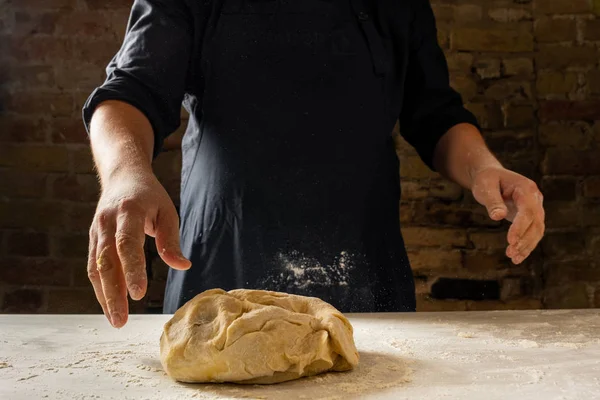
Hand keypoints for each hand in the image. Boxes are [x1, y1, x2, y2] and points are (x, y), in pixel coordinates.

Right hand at [88, 169, 190, 327]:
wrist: (122, 177)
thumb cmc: (149, 196)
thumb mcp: (167, 211)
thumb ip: (171, 240)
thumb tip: (182, 266)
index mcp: (128, 211)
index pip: (127, 243)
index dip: (132, 269)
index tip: (138, 294)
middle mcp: (106, 222)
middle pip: (107, 261)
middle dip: (113, 293)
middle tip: (122, 319)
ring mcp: (96, 231)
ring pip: (96, 268)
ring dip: (104, 296)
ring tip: (117, 320)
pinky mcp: (93, 240)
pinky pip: (94, 267)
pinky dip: (101, 288)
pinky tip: (111, 306)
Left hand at [470, 167, 544, 264]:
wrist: (491, 175)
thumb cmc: (487, 179)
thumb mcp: (485, 186)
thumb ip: (492, 201)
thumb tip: (498, 217)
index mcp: (526, 188)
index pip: (528, 210)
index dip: (521, 227)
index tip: (510, 241)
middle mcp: (535, 198)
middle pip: (536, 222)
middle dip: (525, 240)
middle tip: (510, 253)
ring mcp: (535, 208)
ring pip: (537, 230)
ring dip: (526, 246)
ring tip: (513, 258)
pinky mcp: (530, 217)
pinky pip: (532, 233)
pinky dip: (526, 246)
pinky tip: (517, 258)